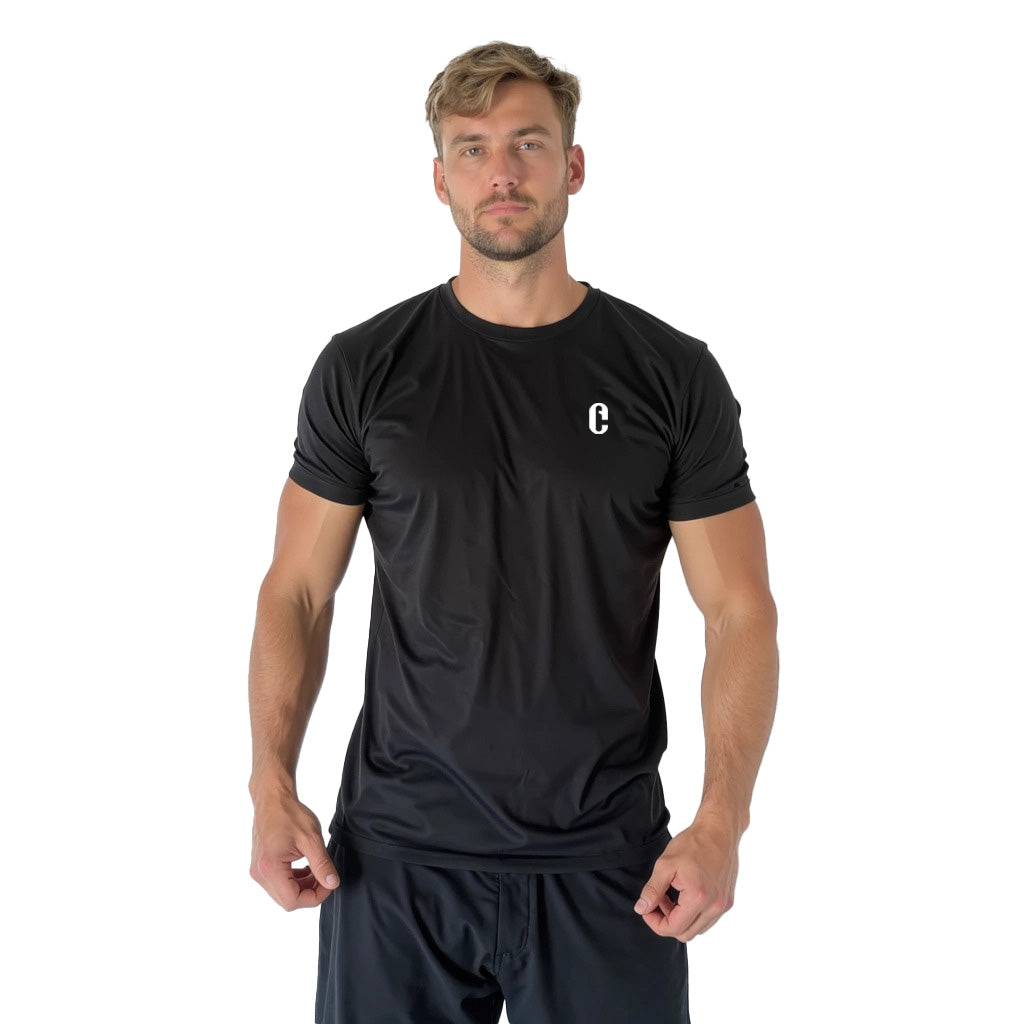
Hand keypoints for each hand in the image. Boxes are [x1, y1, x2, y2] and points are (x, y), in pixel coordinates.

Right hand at [249, 792, 338, 910]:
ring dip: (302, 887)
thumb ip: (322, 864)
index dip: (315, 896)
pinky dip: (293, 880)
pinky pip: (278, 883)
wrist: (272, 799)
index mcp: (270, 868)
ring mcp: (257, 871)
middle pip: (287, 900)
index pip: (293, 900)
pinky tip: (304, 868)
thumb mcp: (311, 839)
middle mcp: (259, 874)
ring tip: (316, 870)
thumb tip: (333, 883)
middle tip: (324, 876)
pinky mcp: (260, 867)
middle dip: (309, 892)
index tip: (329, 883)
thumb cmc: (290, 814)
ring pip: (283, 893)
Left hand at [633, 819, 739, 941]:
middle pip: (686, 934)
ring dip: (681, 919)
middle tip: (659, 900)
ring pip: (698, 929)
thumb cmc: (693, 843)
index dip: (654, 922)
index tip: (646, 907)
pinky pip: (708, 919)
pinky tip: (685, 894)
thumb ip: (652, 890)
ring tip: (672, 896)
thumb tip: (641, 909)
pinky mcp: (728, 901)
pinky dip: (694, 914)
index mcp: (698, 898)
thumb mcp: (665, 864)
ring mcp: (724, 905)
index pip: (673, 928)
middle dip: (667, 921)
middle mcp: (715, 907)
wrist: (719, 830)